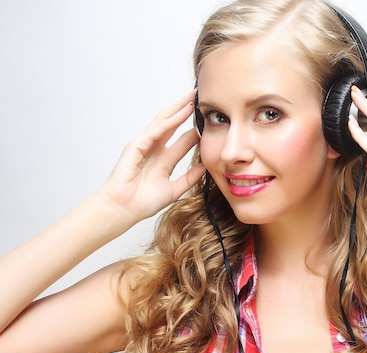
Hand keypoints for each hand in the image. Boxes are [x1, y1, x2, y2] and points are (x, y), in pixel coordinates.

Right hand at [97, 90, 204, 224]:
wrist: (124, 209)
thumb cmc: (143, 202)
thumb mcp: (175, 189)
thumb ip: (189, 178)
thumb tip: (205, 167)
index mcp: (163, 160)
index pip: (182, 139)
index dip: (196, 129)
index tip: (210, 120)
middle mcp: (155, 150)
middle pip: (173, 124)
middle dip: (186, 110)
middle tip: (201, 98)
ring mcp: (145, 145)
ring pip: (164, 122)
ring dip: (179, 109)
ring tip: (193, 97)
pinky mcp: (137, 145)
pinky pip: (156, 131)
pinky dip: (169, 121)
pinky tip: (182, 112)